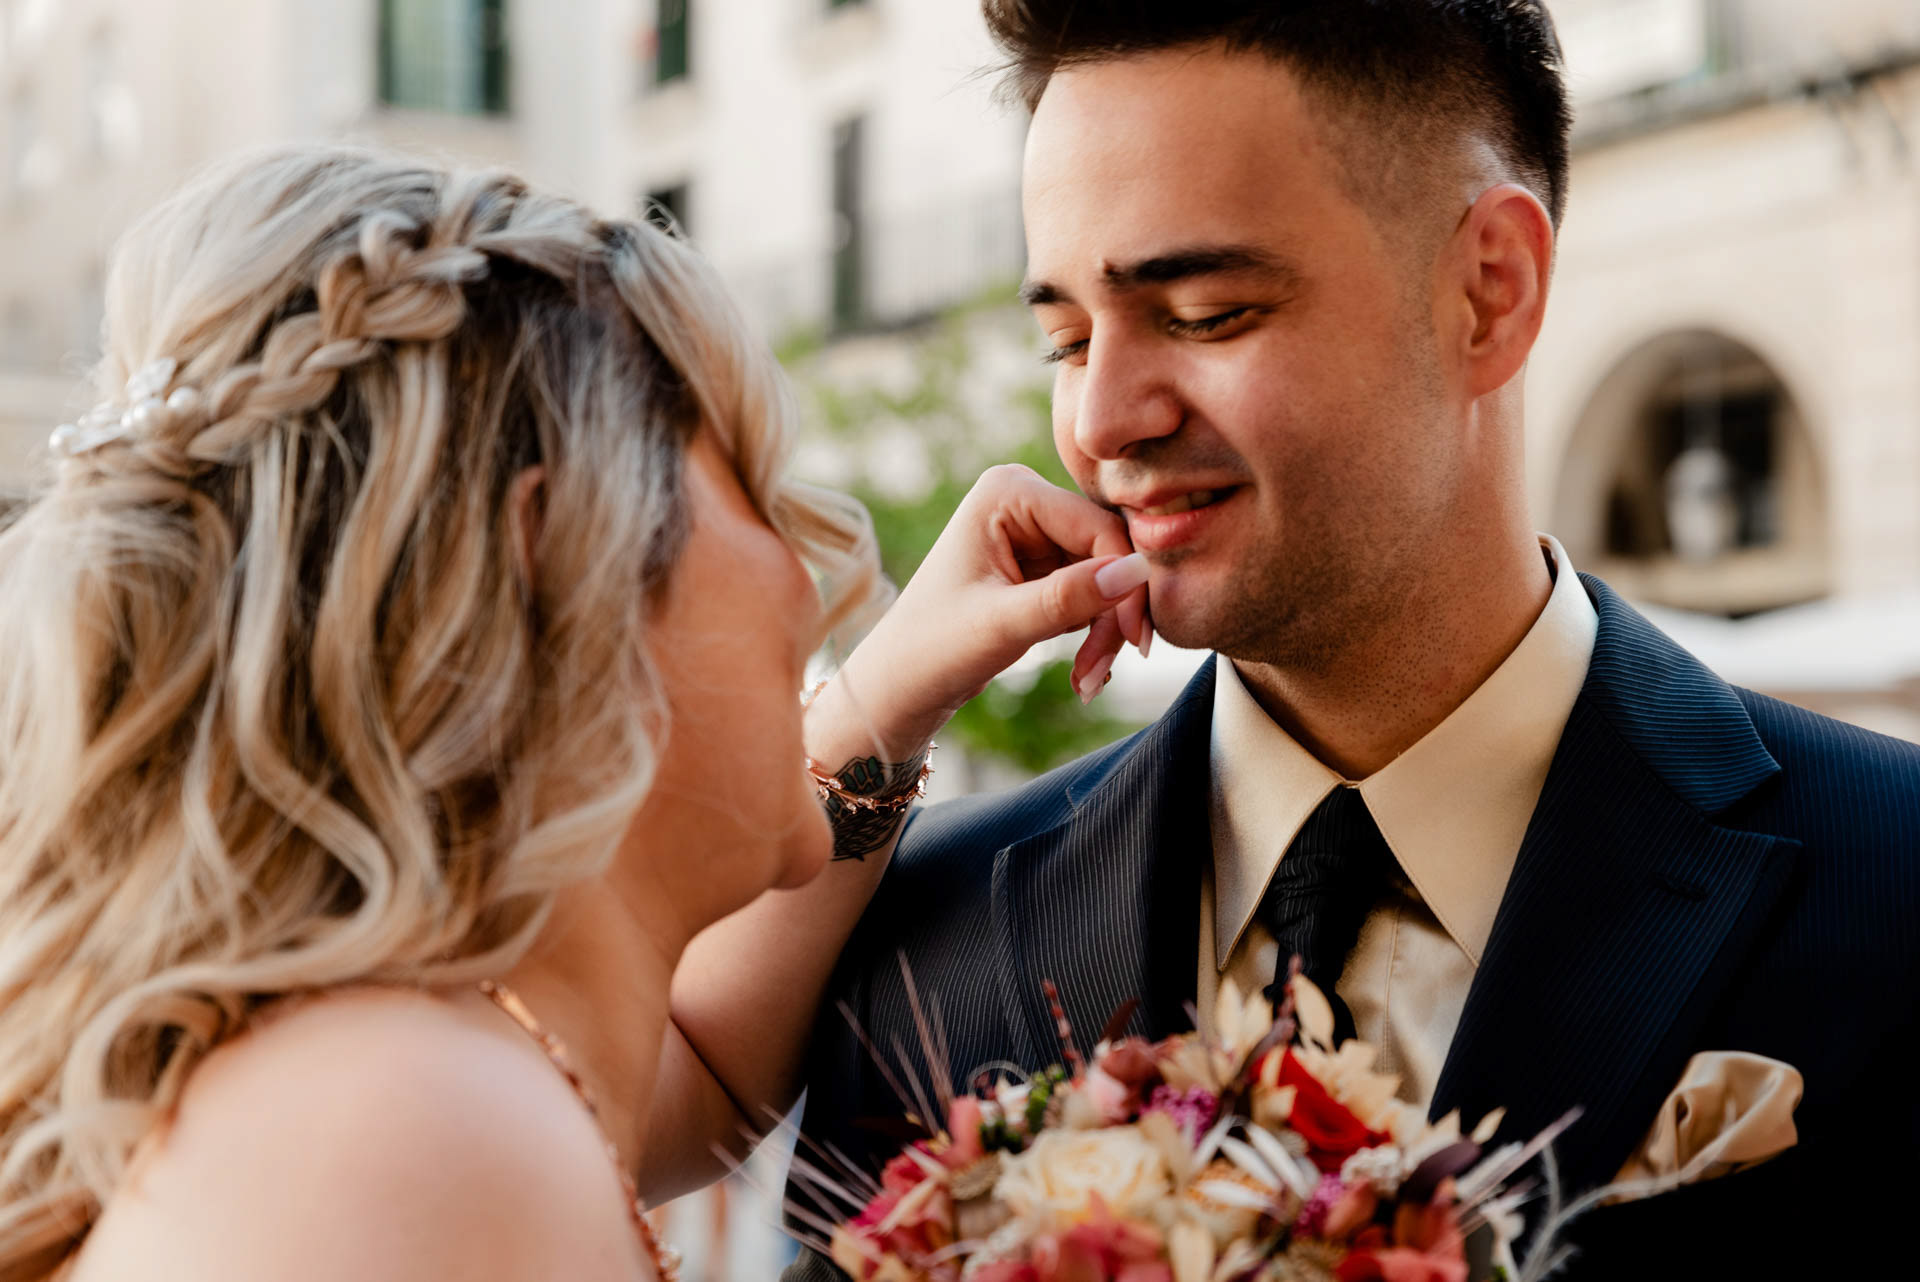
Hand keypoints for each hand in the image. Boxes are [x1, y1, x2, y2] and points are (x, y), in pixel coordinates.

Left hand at [814, 465, 1150, 763]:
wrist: (900, 685)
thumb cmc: (934, 650)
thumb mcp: (1002, 625)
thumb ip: (1070, 597)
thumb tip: (1137, 570)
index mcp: (1008, 491)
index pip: (1098, 528)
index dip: (1125, 584)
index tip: (1133, 643)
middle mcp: (1024, 499)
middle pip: (1107, 552)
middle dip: (1113, 617)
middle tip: (1100, 675)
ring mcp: (1034, 531)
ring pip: (1107, 577)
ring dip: (1106, 632)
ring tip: (1086, 681)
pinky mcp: (1042, 564)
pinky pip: (1093, 592)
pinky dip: (1095, 633)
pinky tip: (1083, 670)